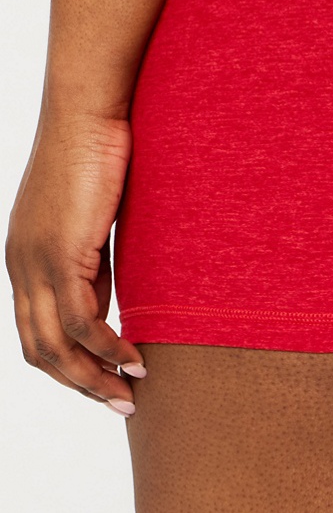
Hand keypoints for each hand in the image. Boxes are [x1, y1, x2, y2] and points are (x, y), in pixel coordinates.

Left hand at [6, 108, 144, 412]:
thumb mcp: (94, 218)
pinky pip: (78, 320)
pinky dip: (106, 347)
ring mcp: (34, 261)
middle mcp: (20, 264)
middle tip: (118, 402)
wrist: (89, 110)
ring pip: (53, 345)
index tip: (108, 379)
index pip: (36, 330)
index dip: (70, 364)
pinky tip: (133, 358)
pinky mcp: (59, 254)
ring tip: (130, 392)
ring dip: (92, 377)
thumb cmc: (100, 149)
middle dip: (79, 384)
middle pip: (37, 350)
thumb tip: (110, 302)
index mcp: (24, 256)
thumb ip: (94, 261)